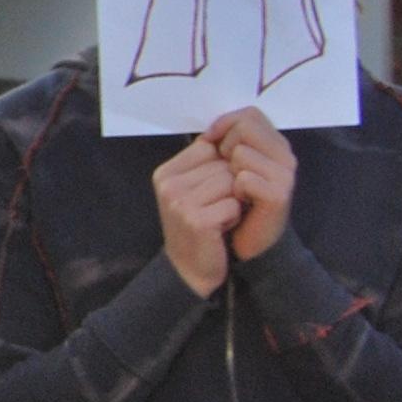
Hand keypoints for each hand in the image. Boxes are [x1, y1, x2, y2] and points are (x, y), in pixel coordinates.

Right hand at [154, 131, 243, 293]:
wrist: (190, 269)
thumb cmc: (198, 225)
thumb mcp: (193, 189)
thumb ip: (204, 163)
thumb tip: (227, 132)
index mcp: (166, 172)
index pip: (209, 147)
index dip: (222, 167)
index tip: (213, 190)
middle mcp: (168, 184)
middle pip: (223, 164)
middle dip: (231, 186)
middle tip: (216, 208)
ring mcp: (179, 202)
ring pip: (232, 182)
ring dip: (234, 201)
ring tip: (219, 217)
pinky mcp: (196, 220)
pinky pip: (233, 204)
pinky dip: (234, 217)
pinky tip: (221, 228)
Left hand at [212, 108, 293, 262]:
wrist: (243, 242)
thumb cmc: (231, 202)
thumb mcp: (227, 167)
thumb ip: (222, 144)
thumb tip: (208, 132)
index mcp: (274, 145)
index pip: (250, 115)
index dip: (225, 123)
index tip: (211, 142)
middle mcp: (285, 156)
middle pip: (245, 127)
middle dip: (224, 146)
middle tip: (227, 172)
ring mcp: (284, 175)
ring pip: (241, 152)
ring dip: (227, 172)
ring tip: (235, 190)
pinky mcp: (279, 195)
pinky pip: (244, 178)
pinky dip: (234, 190)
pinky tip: (240, 202)